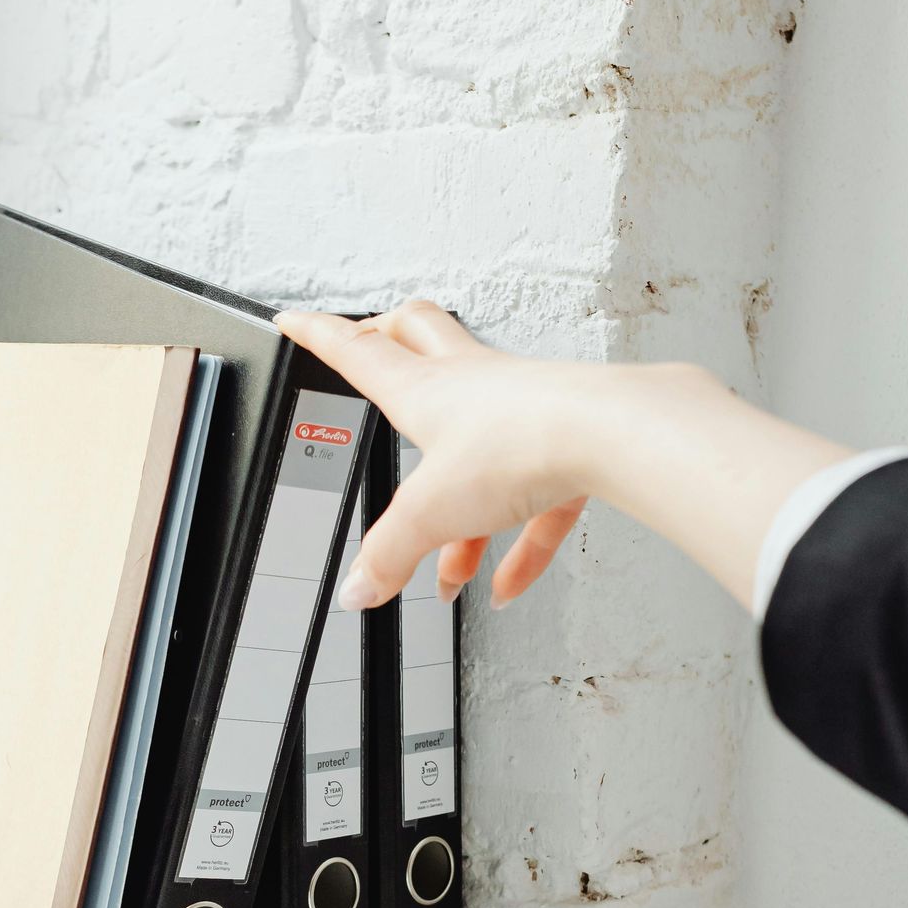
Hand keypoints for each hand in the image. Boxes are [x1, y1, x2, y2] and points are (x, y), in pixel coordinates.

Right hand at [275, 300, 855, 615]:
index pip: (357, 351)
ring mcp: (523, 408)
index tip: (296, 320)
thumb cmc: (523, 442)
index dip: (318, 334)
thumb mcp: (430, 511)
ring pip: (478, 444)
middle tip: (369, 347)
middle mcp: (473, 384)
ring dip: (459, 505)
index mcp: (426, 388)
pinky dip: (519, 546)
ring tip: (451, 567)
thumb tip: (358, 588)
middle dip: (388, 340)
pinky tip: (509, 586)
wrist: (611, 435)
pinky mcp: (567, 443)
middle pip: (420, 338)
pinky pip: (535, 500)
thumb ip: (389, 554)